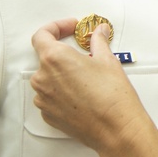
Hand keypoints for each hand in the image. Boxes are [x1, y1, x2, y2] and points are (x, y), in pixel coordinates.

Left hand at [31, 18, 147, 152]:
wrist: (115, 128)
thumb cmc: (112, 96)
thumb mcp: (107, 60)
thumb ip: (98, 41)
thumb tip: (99, 33)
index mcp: (54, 58)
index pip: (42, 35)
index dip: (56, 27)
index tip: (71, 28)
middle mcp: (43, 78)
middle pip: (45, 57)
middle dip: (64, 53)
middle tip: (84, 53)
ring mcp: (43, 98)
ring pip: (48, 78)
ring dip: (62, 73)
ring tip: (86, 76)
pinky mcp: (48, 115)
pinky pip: (50, 96)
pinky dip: (62, 91)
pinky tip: (82, 92)